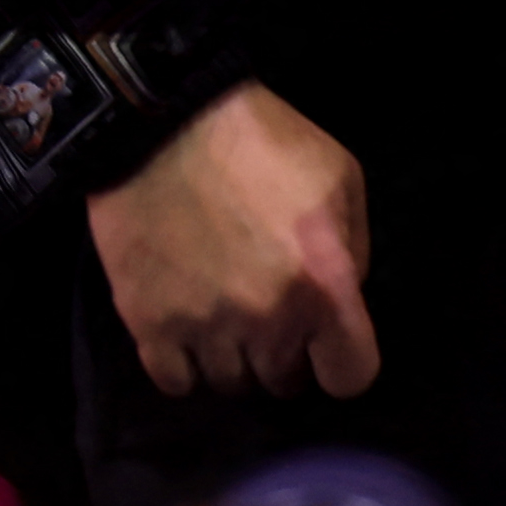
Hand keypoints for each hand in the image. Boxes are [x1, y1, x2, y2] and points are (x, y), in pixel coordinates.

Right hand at [85, 80, 379, 397]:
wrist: (165, 121)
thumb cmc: (263, 141)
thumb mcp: (340, 176)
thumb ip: (355, 247)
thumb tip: (344, 299)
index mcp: (323, 284)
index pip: (350, 377)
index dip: (341, 361)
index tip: (327, 342)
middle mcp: (267, 320)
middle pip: (283, 382)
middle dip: (284, 352)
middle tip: (268, 308)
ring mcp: (206, 328)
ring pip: (231, 384)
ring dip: (233, 356)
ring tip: (225, 311)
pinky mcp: (150, 326)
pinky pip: (175, 382)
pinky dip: (184, 364)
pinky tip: (188, 326)